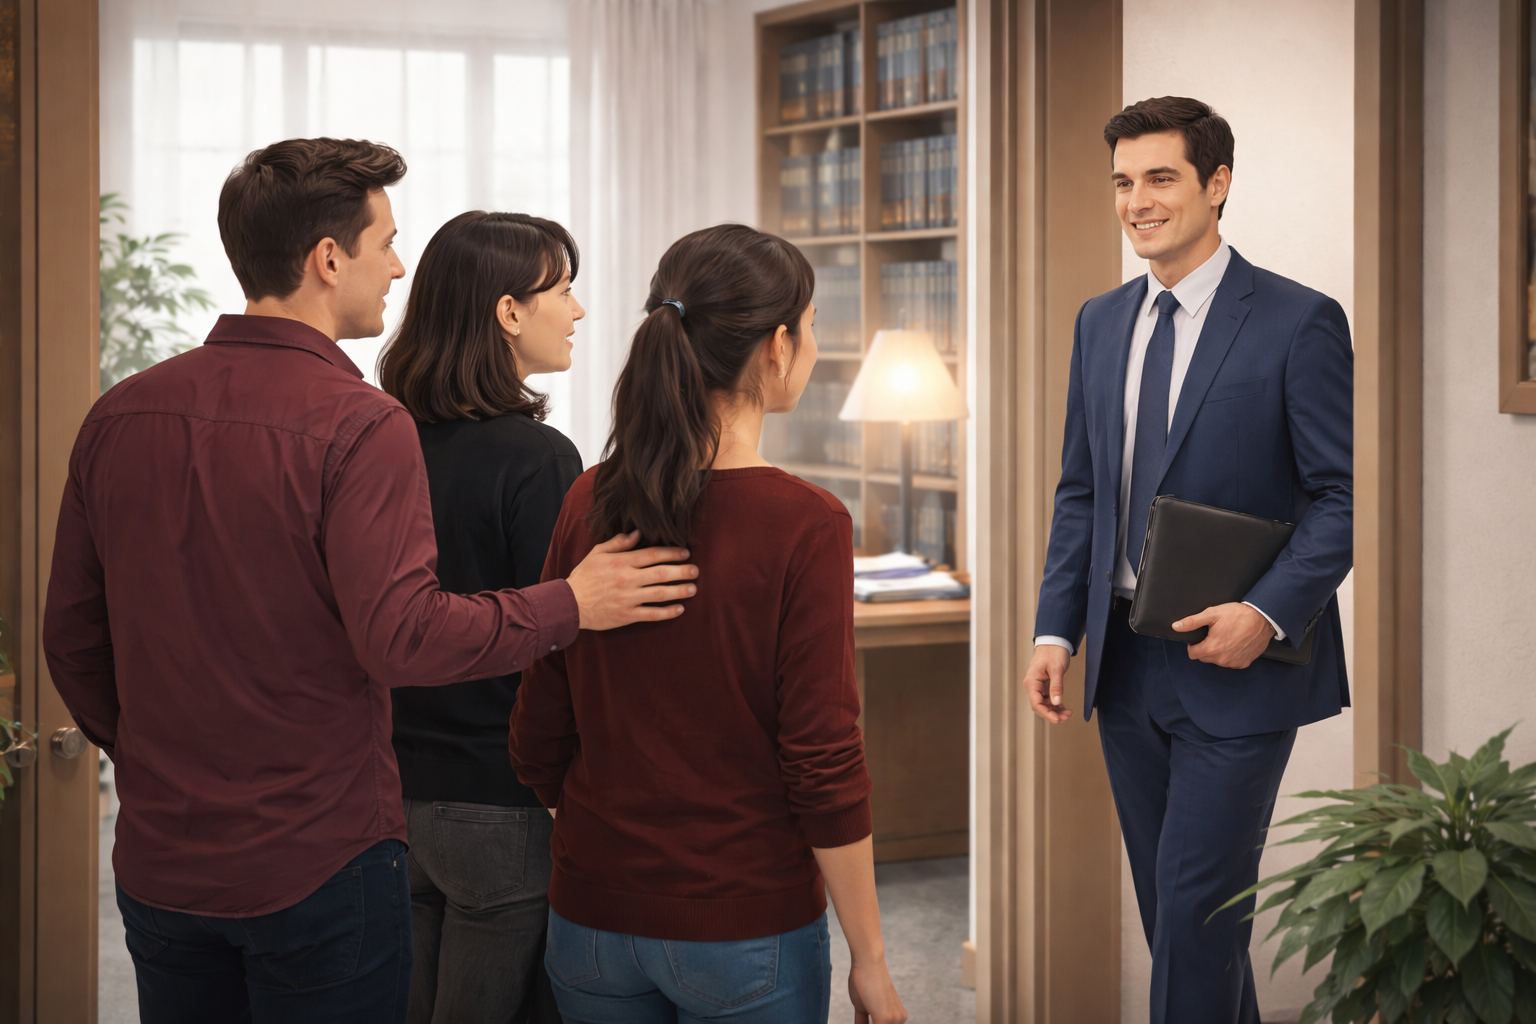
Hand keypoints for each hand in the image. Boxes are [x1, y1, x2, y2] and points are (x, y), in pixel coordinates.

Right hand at [565, 531, 698, 630]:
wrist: (570, 603)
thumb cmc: (584, 576)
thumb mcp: (598, 553)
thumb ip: (618, 543)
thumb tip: (638, 533)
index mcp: (622, 562)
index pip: (652, 554)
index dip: (672, 553)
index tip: (685, 553)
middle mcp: (628, 579)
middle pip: (661, 573)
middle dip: (682, 571)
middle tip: (696, 570)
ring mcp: (628, 598)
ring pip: (660, 594)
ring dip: (679, 591)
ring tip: (693, 589)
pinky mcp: (627, 615)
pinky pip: (651, 614)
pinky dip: (667, 612)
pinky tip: (679, 609)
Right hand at [848, 961, 906, 1023]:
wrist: (867, 962)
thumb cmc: (863, 980)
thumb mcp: (862, 1007)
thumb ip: (864, 1022)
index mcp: (898, 1017)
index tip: (865, 1022)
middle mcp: (900, 1020)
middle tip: (862, 1020)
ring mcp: (894, 1020)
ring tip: (862, 1010)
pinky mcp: (886, 1019)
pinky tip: (858, 1023)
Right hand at [1023, 643, 1071, 723]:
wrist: (1054, 641)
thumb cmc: (1053, 651)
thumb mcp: (1056, 669)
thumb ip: (1056, 687)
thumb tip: (1057, 703)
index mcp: (1032, 681)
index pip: (1036, 703)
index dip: (1046, 713)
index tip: (1057, 719)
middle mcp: (1033, 685)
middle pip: (1040, 706)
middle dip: (1052, 713)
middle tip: (1066, 717)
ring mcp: (1039, 685)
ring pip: (1045, 703)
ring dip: (1055, 710)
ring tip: (1068, 714)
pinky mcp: (1045, 685)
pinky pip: (1049, 698)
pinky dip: (1056, 704)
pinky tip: (1064, 708)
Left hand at [1173, 602, 1274, 668]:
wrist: (1263, 618)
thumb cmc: (1238, 615)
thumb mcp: (1212, 614)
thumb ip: (1192, 622)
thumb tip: (1176, 626)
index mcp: (1211, 648)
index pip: (1192, 654)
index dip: (1194, 644)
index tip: (1201, 637)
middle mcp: (1222, 659)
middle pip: (1204, 658)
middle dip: (1206, 647)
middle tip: (1215, 634)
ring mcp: (1234, 662)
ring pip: (1217, 661)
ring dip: (1218, 652)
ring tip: (1227, 637)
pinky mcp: (1244, 663)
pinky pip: (1231, 662)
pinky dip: (1231, 655)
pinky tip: (1236, 643)